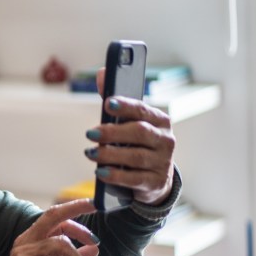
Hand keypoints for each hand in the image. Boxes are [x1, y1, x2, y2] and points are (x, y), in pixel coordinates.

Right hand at [0, 199, 100, 255]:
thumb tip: (95, 248)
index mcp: (31, 239)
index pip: (53, 217)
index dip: (74, 212)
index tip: (93, 211)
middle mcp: (25, 242)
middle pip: (52, 217)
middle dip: (76, 210)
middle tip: (96, 217)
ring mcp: (24, 254)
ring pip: (61, 244)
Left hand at [90, 68, 176, 204]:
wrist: (153, 179)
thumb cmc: (136, 144)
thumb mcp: (128, 123)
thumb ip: (115, 101)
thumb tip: (102, 73)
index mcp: (160, 121)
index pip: (143, 110)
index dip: (125, 105)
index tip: (106, 103)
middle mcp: (166, 140)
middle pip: (139, 132)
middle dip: (112, 132)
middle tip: (89, 133)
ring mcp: (163, 162)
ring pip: (135, 156)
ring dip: (109, 154)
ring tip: (90, 153)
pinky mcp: (156, 182)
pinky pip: (134, 178)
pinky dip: (115, 175)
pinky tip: (100, 172)